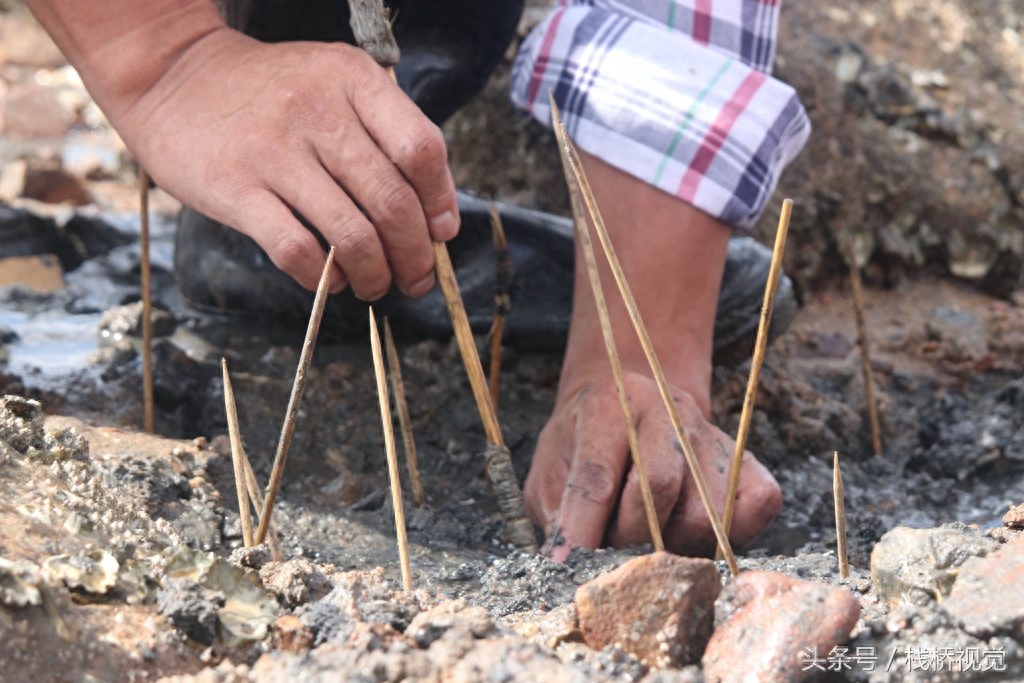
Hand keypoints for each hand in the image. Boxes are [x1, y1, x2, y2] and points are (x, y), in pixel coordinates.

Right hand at [112, 28, 458, 297]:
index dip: (440, 202)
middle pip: (392, 202)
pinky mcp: (236, 189)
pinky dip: (325, 279)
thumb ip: (385, 134)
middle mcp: (318, 111)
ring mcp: (274, 151)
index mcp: (352, 80)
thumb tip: (437, 218)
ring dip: (376, 275)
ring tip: (377, 285)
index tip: (441, 233)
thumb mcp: (334, 83)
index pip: (421, 150)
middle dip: (415, 255)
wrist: (174, 75)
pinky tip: (333, 281)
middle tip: (417, 277)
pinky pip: (297, 251)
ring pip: (352, 235)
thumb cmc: (272, 92)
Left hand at [525, 371, 782, 560]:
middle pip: (658, 488)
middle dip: (629, 536)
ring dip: (675, 545)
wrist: (630, 402)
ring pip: (705, 514)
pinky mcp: (746, 460)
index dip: (582, 527)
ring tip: (651, 538)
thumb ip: (558, 508)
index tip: (567, 563)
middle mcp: (667, 412)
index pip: (598, 475)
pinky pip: (756, 506)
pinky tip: (694, 533)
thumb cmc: (584, 443)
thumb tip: (563, 561)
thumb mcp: (552, 466)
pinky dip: (731, 535)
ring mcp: (711, 436)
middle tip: (614, 550)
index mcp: (610, 406)